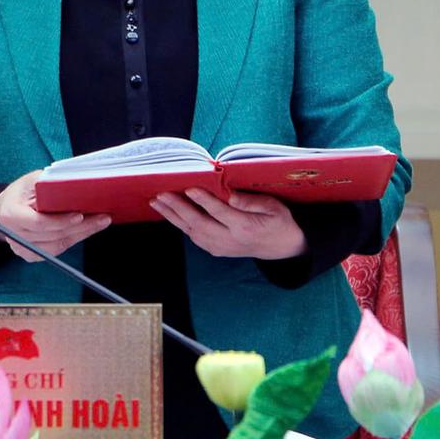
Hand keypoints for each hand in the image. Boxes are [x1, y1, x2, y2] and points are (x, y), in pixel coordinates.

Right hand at [0, 169, 110, 261]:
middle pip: (53, 235)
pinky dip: (75, 239)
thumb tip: (75, 185)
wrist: (7, 208)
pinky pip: (57, 250)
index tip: (80, 215)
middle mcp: (14, 235)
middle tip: (102, 217)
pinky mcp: (32, 255)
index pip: (38, 223)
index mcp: (11, 215)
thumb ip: (47, 184)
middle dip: (81, 227)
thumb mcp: (31, 180)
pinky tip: (88, 229)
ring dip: (82, 234)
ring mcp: (22, 249)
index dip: (60, 221)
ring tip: (101, 222)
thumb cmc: (21, 191)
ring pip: (58, 245)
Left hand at [149, 188, 305, 259]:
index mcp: (245, 228)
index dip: (204, 201)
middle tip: (161, 194)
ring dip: (173, 217)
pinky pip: (194, 237)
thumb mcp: (275, 207)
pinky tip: (170, 213)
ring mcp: (222, 247)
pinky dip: (180, 224)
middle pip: (199, 224)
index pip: (220, 212)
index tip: (190, 188)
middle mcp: (230, 240)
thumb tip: (230, 195)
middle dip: (178, 208)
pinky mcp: (217, 250)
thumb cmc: (279, 221)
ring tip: (157, 202)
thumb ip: (252, 202)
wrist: (283, 247)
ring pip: (192, 232)